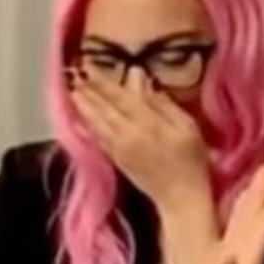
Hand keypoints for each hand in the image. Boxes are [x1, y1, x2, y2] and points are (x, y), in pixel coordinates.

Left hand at [70, 69, 210, 215]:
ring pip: (96, 123)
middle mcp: (127, 135)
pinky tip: (82, 118)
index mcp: (146, 124)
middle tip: (73, 74)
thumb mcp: (186, 127)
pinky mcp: (116, 161)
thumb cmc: (191, 161)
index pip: (119, 96)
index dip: (102, 80)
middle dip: (88, 91)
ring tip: (72, 91)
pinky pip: (98, 139)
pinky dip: (88, 126)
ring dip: (83, 106)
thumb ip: (161, 103)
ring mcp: (119, 150)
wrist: (180, 198)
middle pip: (103, 109)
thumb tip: (140, 79)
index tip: (88, 65)